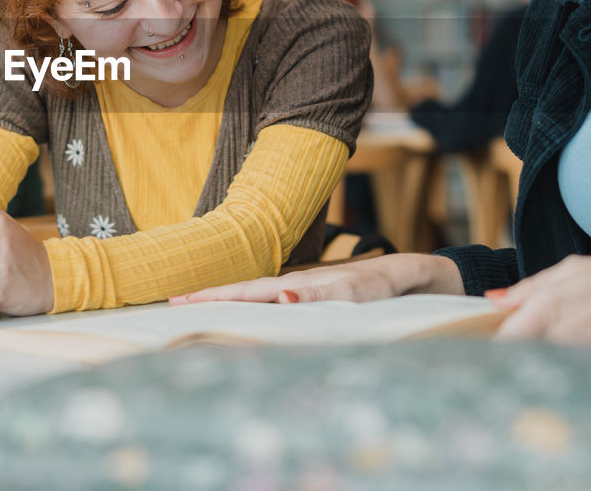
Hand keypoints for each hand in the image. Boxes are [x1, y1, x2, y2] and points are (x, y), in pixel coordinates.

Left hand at [170, 253, 464, 304]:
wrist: (416, 276)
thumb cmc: (367, 293)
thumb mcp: (330, 305)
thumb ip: (301, 309)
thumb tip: (268, 315)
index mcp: (294, 290)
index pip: (245, 295)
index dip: (211, 298)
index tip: (174, 302)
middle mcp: (306, 284)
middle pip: (253, 289)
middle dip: (214, 296)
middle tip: (178, 301)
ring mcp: (331, 285)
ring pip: (284, 291)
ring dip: (251, 296)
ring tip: (217, 301)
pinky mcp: (359, 288)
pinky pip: (328, 294)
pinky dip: (308, 296)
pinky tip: (289, 298)